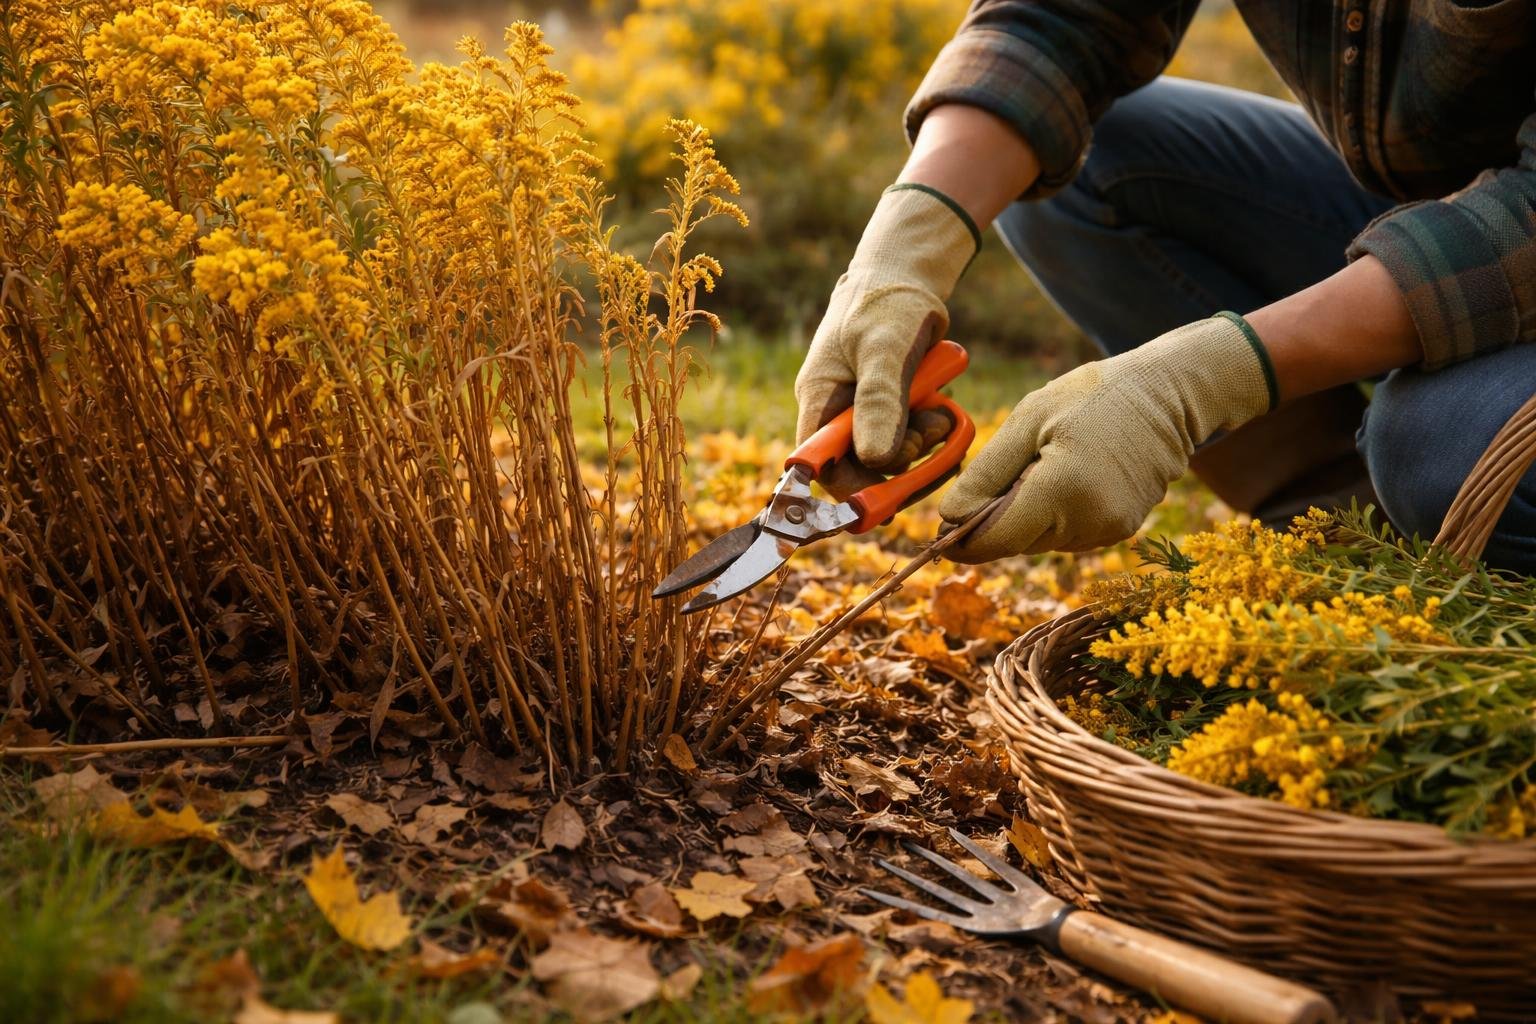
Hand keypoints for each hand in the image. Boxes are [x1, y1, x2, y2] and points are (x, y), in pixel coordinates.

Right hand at [794, 184, 977, 497]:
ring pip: (890, 456)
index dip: (851, 491)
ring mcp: (863, 410)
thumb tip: (874, 460)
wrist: (907, 272)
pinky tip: (945, 411)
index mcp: (819, 399)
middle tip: (930, 437)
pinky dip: (930, 432)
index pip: (820, 468)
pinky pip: (908, 438)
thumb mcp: (885, 349)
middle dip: (900, 464)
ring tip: (942, 415)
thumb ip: (879, 402)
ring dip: (921, 446)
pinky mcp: (889, 407)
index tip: (889, 502)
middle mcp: (837, 411)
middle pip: (860, 469)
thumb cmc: (889, 301)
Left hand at [938, 314, 1277, 560]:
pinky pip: (1067, 533)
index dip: (961, 540)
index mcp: (1061, 491)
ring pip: (1040, 540)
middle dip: (996, 519)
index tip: (940, 530)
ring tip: (1045, 462)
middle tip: (1006, 469)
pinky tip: (1068, 472)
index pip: (995, 540)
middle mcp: (1088, 522)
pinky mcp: (1121, 530)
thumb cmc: (1092, 398)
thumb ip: (986, 474)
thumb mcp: (1028, 421)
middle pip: (1015, 542)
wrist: (1168, 395)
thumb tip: (949, 518)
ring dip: (1027, 514)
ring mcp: (1109, 530)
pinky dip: (1054, 513)